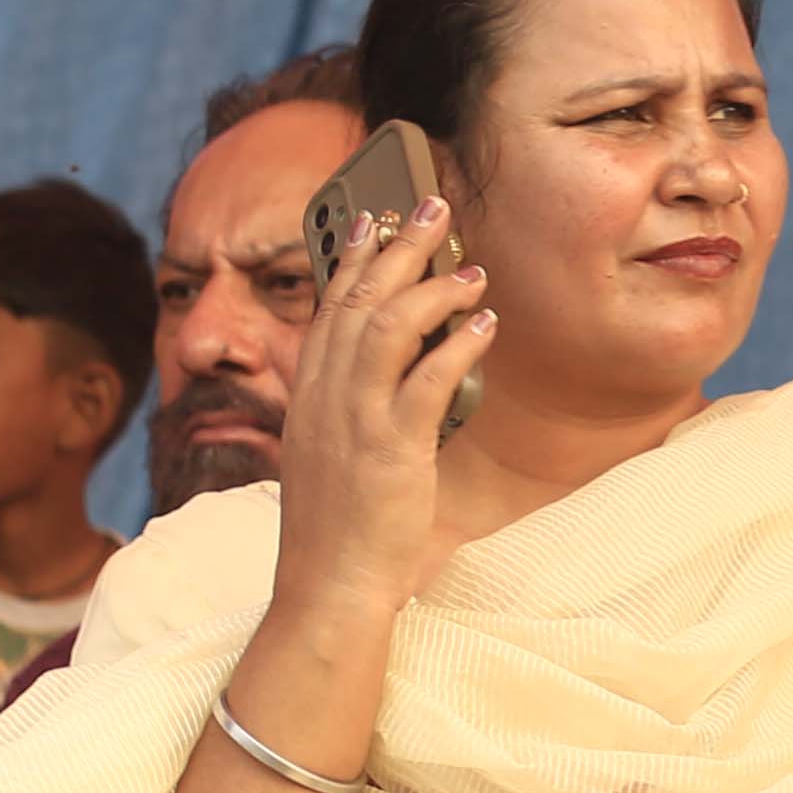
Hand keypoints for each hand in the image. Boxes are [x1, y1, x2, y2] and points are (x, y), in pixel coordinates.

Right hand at [269, 198, 493, 622]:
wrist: (328, 585)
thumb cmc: (341, 529)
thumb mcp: (335, 456)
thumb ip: (353, 412)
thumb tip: (396, 381)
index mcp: (307, 397)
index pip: (327, 309)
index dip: (352, 258)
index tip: (375, 219)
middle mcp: (322, 397)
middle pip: (354, 301)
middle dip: (395, 248)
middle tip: (433, 206)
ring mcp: (352, 420)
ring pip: (384, 328)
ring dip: (431, 290)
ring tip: (472, 269)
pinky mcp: (388, 449)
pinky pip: (423, 382)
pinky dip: (456, 346)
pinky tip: (485, 325)